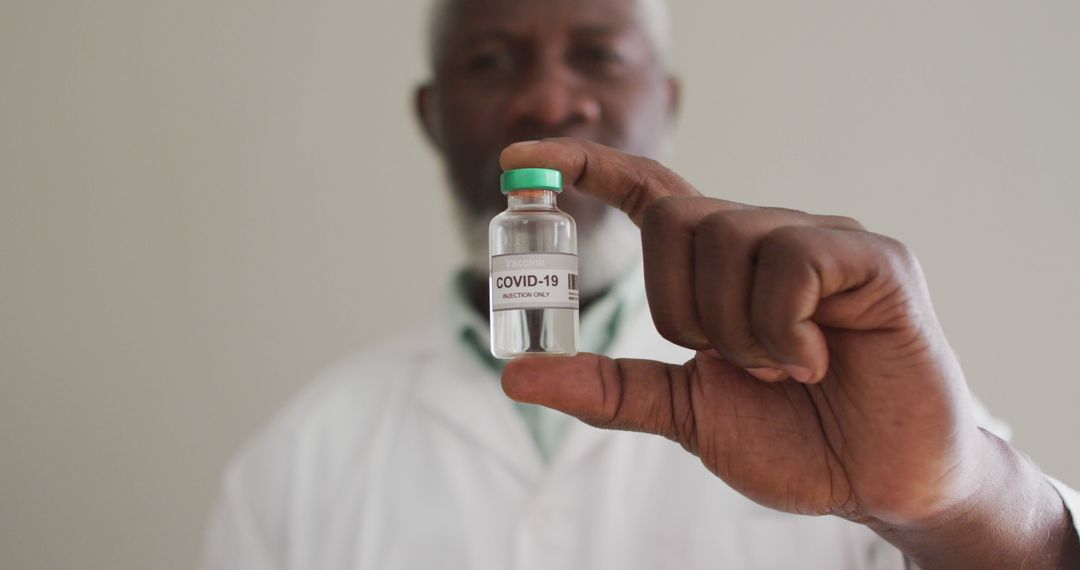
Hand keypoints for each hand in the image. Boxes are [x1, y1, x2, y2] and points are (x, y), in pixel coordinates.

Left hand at [499, 138, 1079, 567]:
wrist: (881, 483)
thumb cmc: (794, 440)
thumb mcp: (685, 412)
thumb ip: (610, 387)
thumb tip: (517, 374)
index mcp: (720, 268)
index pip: (648, 191)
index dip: (586, 166)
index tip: (519, 153)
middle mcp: (766, 236)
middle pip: (674, 218)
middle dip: (683, 309)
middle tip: (737, 365)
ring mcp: (822, 239)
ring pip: (728, 236)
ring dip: (739, 329)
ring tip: (786, 372)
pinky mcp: (872, 258)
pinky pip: (792, 260)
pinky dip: (784, 328)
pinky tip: (817, 362)